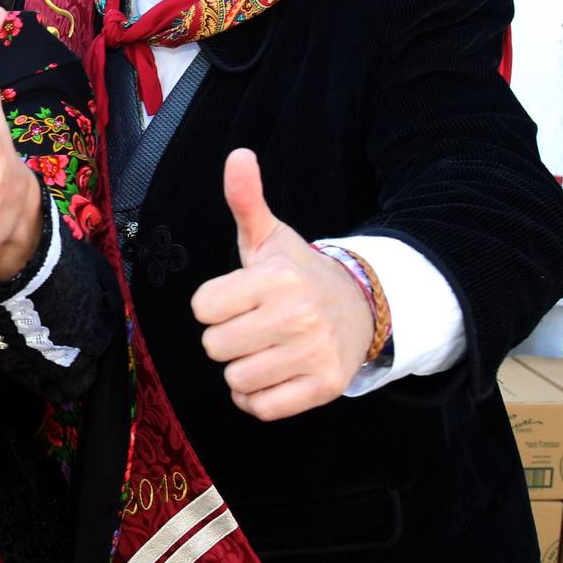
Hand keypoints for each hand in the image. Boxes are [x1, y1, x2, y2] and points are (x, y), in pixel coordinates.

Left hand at [190, 149, 373, 420]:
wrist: (359, 307)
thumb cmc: (297, 273)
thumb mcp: (269, 237)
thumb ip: (246, 200)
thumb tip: (238, 155)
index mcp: (277, 277)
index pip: (202, 307)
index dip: (213, 304)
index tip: (238, 297)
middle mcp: (298, 315)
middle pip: (214, 347)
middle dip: (226, 337)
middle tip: (252, 324)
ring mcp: (315, 353)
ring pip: (235, 380)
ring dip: (241, 369)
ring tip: (264, 347)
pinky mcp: (325, 386)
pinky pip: (261, 407)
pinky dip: (257, 398)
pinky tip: (271, 374)